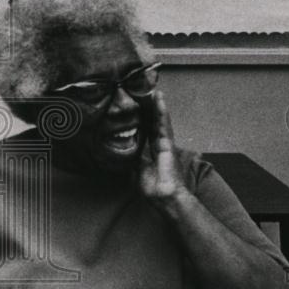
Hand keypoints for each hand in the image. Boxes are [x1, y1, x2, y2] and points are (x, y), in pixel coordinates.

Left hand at [137, 90, 186, 207]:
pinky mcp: (167, 143)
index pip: (145, 132)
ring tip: (155, 91)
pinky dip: (161, 111)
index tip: (138, 108)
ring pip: (159, 120)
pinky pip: (163, 124)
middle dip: (150, 109)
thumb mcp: (135, 172)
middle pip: (153, 123)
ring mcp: (164, 143)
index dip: (142, 120)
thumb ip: (131, 160)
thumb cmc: (152, 189)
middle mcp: (159, 145)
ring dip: (157, 105)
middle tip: (146, 94)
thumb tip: (121, 152)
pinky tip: (159, 99)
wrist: (164, 197)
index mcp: (151, 152)